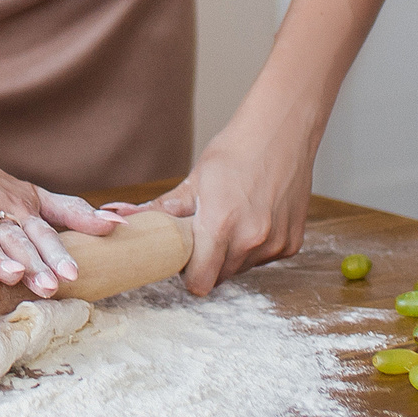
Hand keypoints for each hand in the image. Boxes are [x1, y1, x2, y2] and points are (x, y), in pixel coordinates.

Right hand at [0, 153, 115, 297]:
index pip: (42, 234)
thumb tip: (117, 226)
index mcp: (19, 209)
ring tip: (11, 276)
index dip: (56, 254)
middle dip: (32, 263)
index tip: (72, 274)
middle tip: (48, 285)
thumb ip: (73, 211)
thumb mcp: (34, 195)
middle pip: (15, 241)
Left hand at [156, 118, 314, 294]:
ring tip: (232, 219)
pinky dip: (256, 247)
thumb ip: (164, 210)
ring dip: (233, 255)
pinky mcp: (292, 244)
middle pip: (220, 276)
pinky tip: (254, 217)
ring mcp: (275, 244)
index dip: (189, 275)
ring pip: (242, 268)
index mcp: (219, 226)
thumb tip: (125, 219)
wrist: (280, 133)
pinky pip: (265, 259)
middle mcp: (250, 240)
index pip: (200, 283)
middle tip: (206, 232)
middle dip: (209, 261)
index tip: (186, 259)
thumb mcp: (194, 180)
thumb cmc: (234, 152)